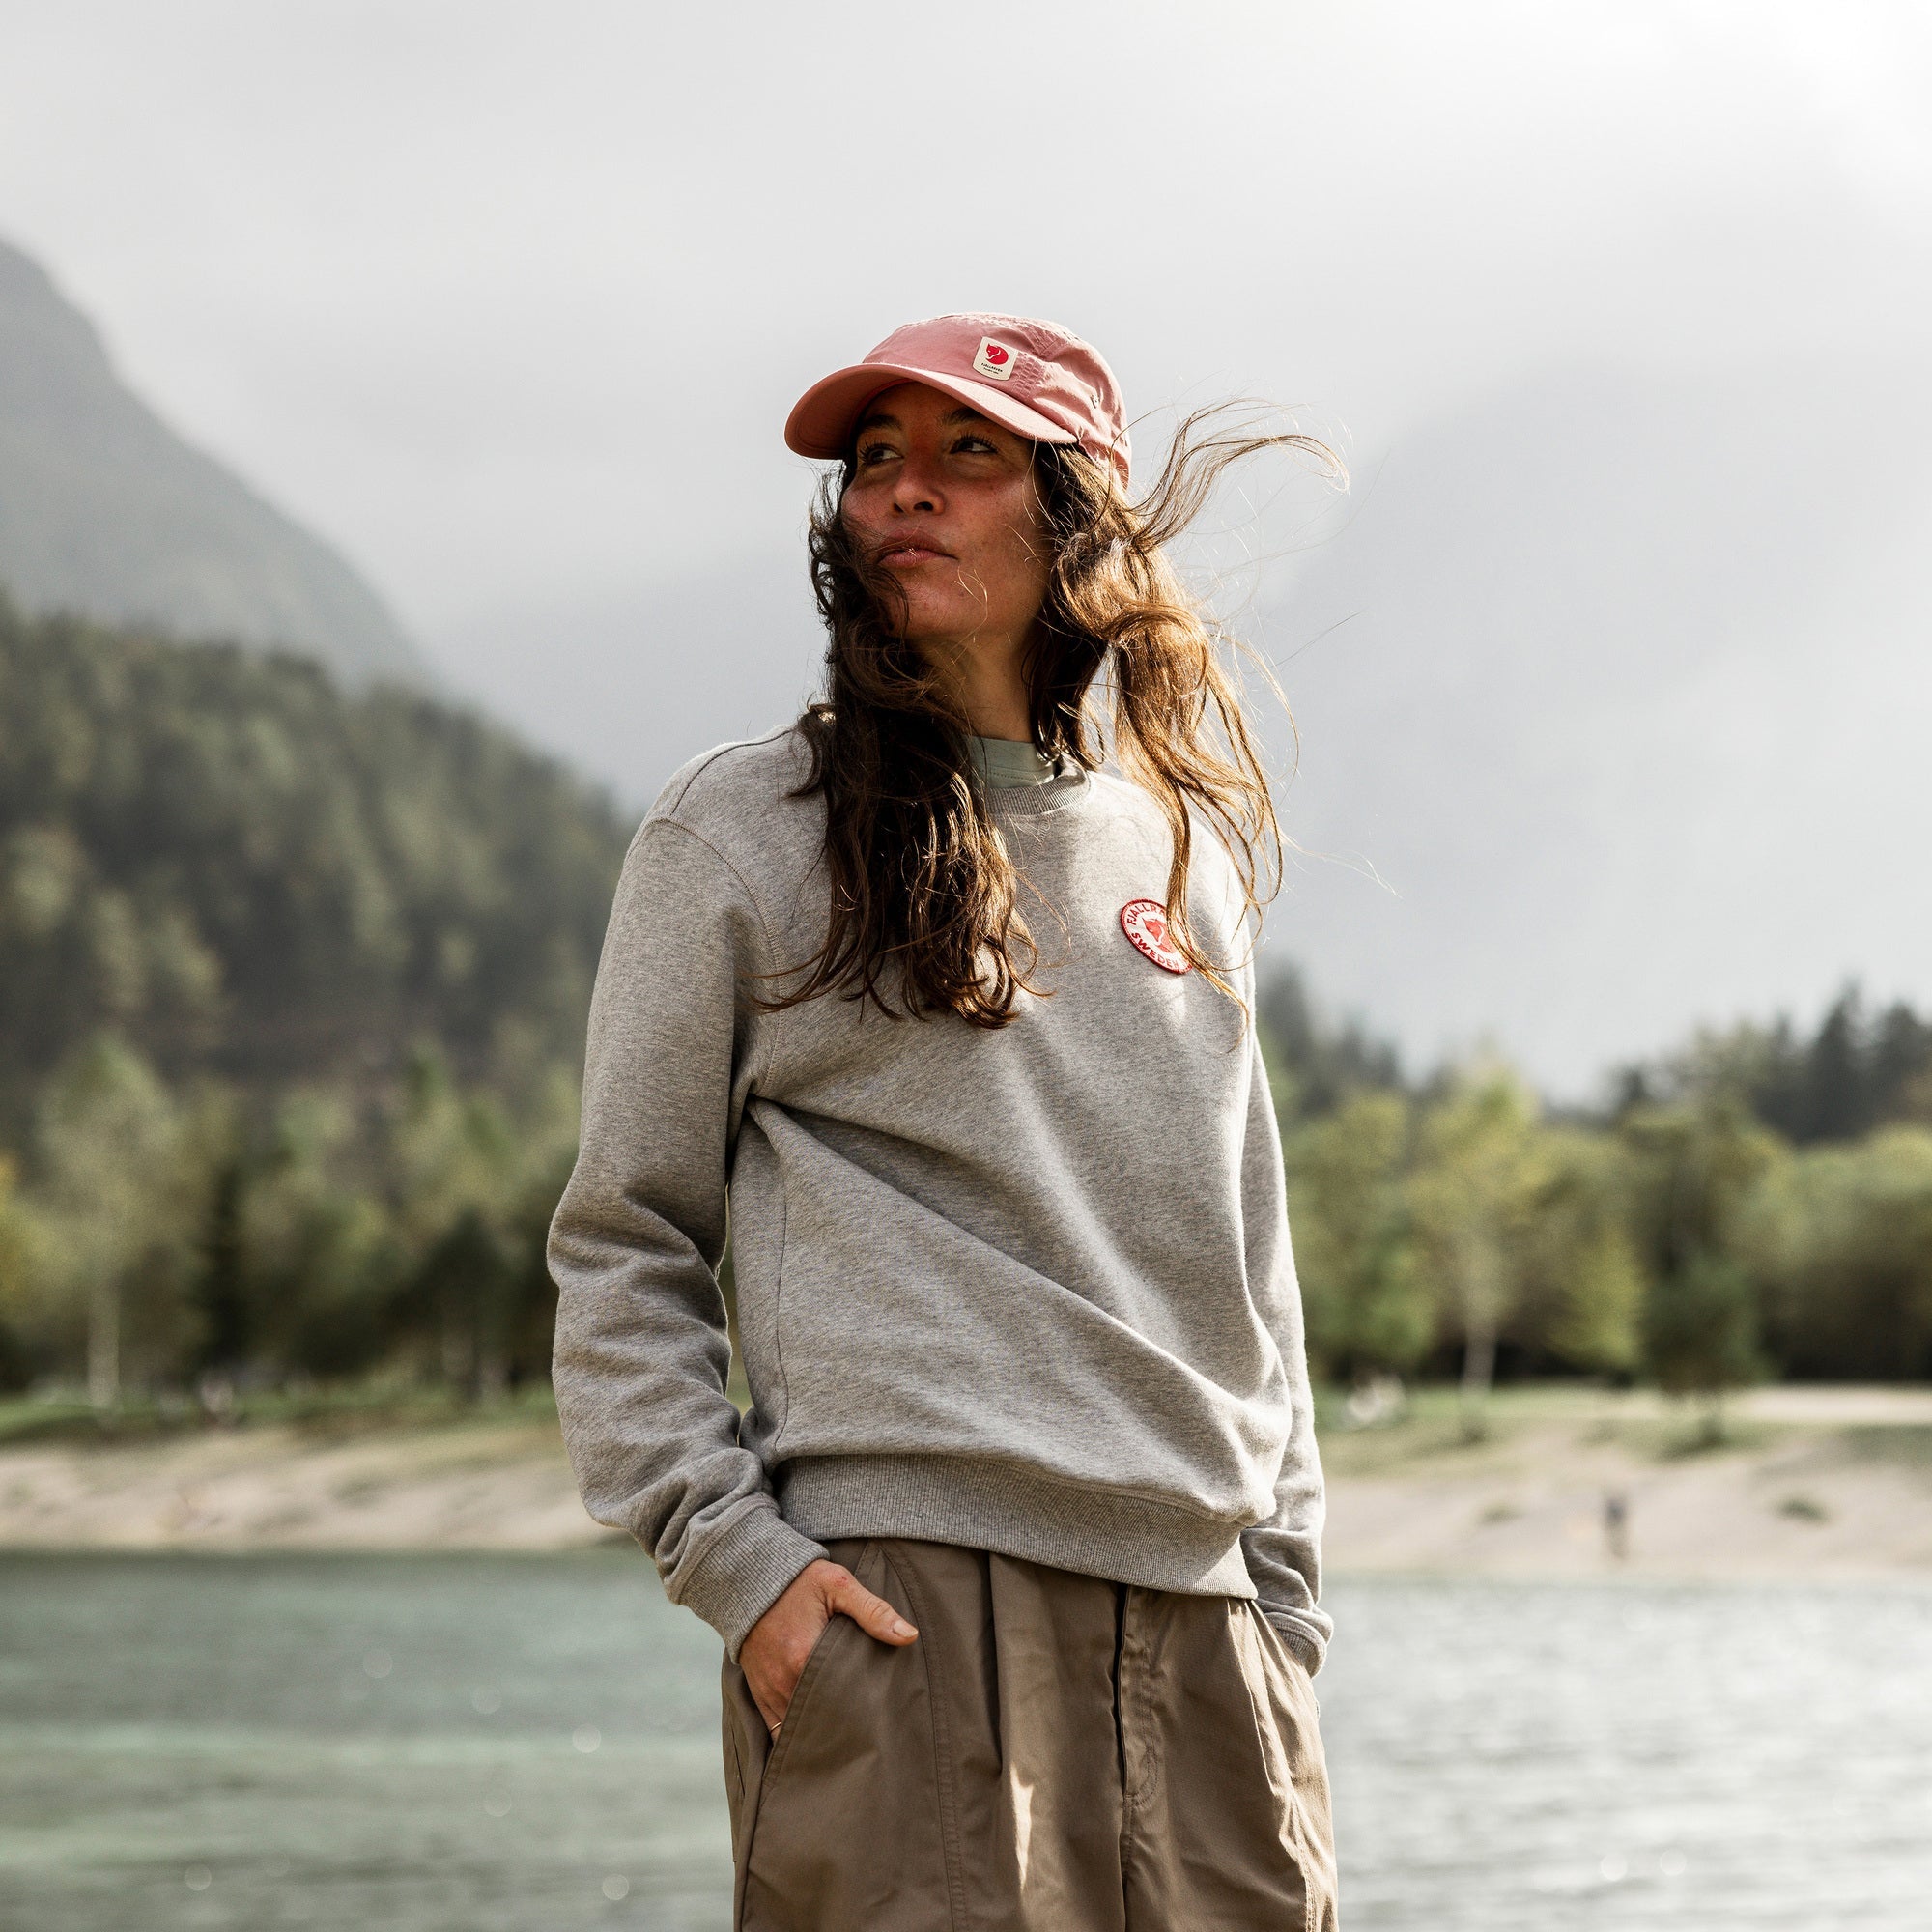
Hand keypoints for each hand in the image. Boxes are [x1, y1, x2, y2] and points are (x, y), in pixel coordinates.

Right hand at [738, 1557, 917, 1733]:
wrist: (750, 1577)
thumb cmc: (799, 1580)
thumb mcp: (839, 1585)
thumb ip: (873, 1611)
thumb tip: (910, 1636)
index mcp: (805, 1658)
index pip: (842, 1700)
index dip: (863, 1712)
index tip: (883, 1717)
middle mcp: (784, 1681)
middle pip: (821, 1719)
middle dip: (844, 1728)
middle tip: (871, 1734)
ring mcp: (769, 1690)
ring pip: (799, 1730)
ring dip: (820, 1734)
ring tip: (848, 1741)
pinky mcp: (759, 1692)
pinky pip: (775, 1730)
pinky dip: (794, 1738)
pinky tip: (816, 1741)